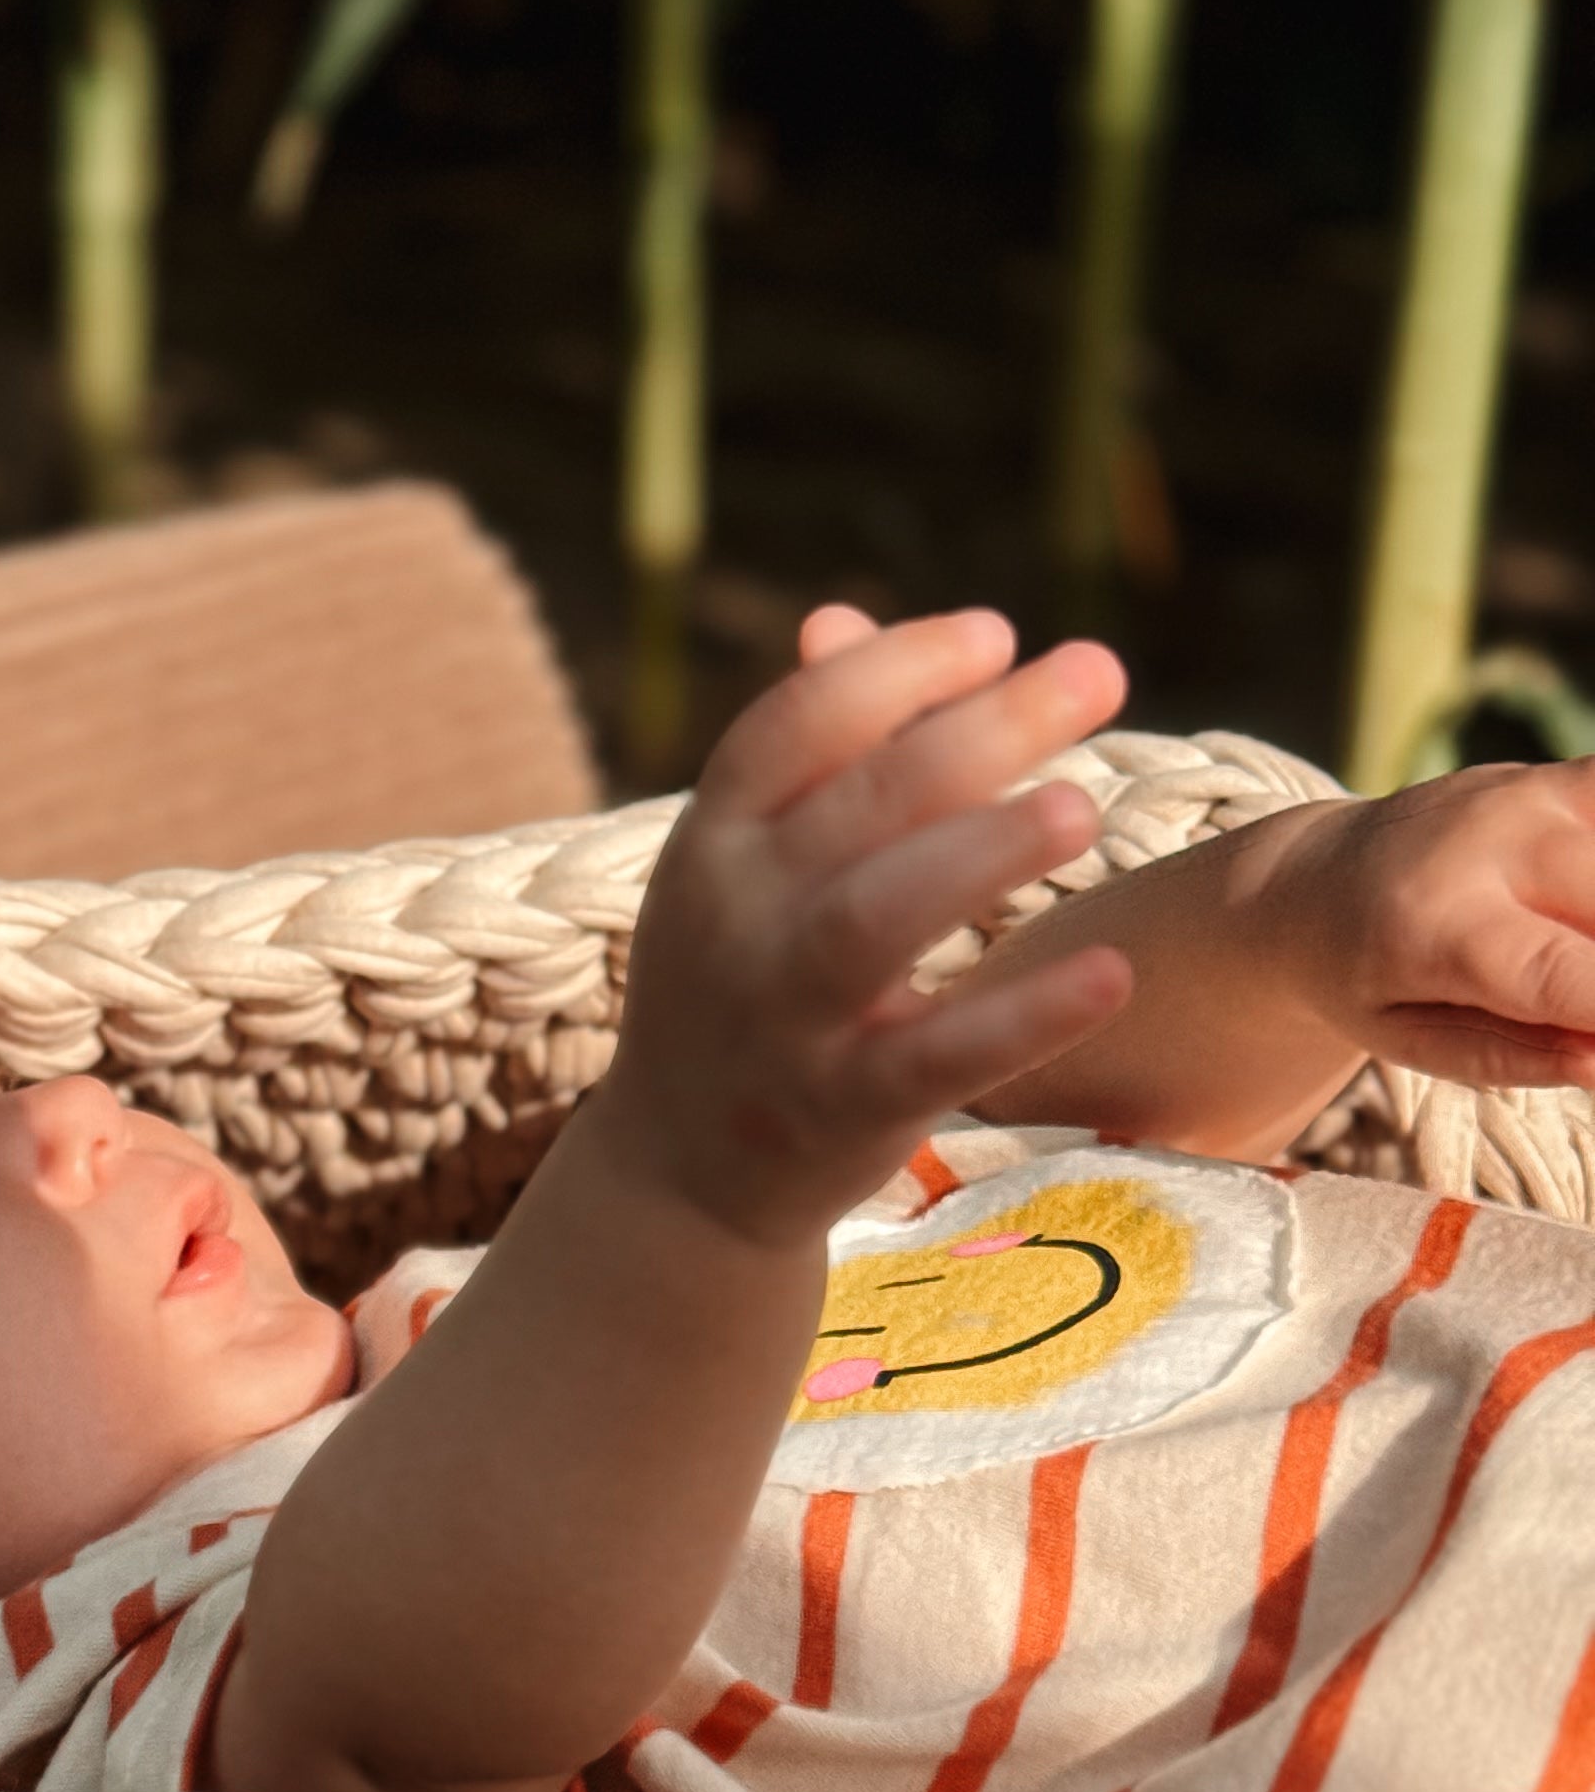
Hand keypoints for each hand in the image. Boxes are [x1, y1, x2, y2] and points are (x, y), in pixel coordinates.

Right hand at [594, 605, 1134, 1243]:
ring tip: (1083, 807)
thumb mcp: (745, 871)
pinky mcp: (839, 1110)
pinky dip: (1023, 1014)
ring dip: (981, 853)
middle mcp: (735, 921)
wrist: (680, 1172)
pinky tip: (1112, 971)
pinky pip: (935, 1057)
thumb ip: (803, 757)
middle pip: (859, 801)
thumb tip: (843, 619)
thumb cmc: (740, 988)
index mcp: (713, 843)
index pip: (794, 725)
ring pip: (874, 919)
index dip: (894, 668)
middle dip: (982, 728)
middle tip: (1098, 671)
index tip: (996, 632)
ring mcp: (782, 1020)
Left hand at [1256, 759, 1594, 1095]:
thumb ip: (1507, 1056)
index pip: (1560, 976)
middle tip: (1559, 1005)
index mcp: (1432, 924)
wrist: (1312, 878)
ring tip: (1556, 949)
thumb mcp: (1406, 1040)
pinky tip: (1573, 909)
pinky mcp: (1558, 778)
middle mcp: (1488, 843)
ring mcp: (1530, 796)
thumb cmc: (1362, 979)